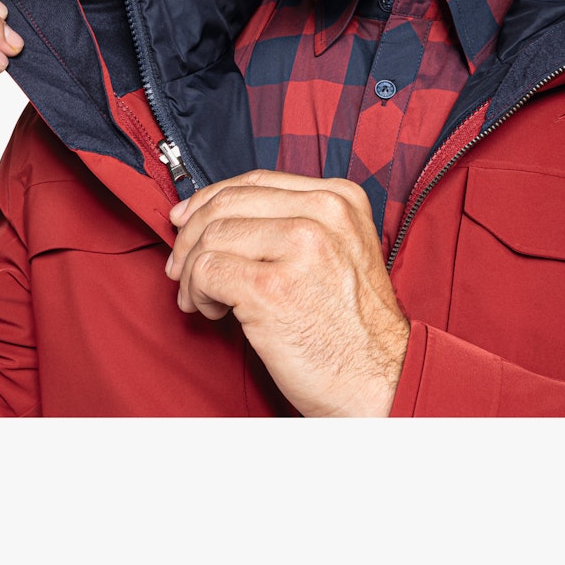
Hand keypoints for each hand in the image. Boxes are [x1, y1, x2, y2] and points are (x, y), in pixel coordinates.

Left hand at [167, 169, 409, 416]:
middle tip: (181, 266)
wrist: (382, 383)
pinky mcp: (271, 287)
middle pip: (227, 204)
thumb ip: (293, 222)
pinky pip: (206, 270)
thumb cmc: (354, 328)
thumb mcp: (341, 250)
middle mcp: (323, 214)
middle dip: (191, 235)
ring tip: (203, 298)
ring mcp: (299, 247)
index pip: (256, 181)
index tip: (188, 220)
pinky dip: (196, 292)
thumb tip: (215, 213)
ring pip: (211, 236)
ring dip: (193, 270)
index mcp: (340, 198)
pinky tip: (212, 311)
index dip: (211, 199)